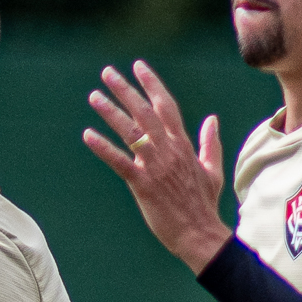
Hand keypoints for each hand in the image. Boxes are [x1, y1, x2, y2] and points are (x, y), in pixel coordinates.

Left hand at [83, 60, 228, 272]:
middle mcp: (169, 151)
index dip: (152, 84)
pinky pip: (119, 162)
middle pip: (145, 112)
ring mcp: (155, 167)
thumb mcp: (212, 170)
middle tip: (107, 73)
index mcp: (184, 145)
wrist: (201, 234)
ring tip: (94, 96)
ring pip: (131, 132)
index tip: (138, 67)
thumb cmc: (204, 205)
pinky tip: (88, 135)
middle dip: (125, 90)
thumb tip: (212, 119)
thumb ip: (210, 143)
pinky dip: (103, 148)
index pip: (166, 106)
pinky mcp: (143, 184)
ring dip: (111, 112)